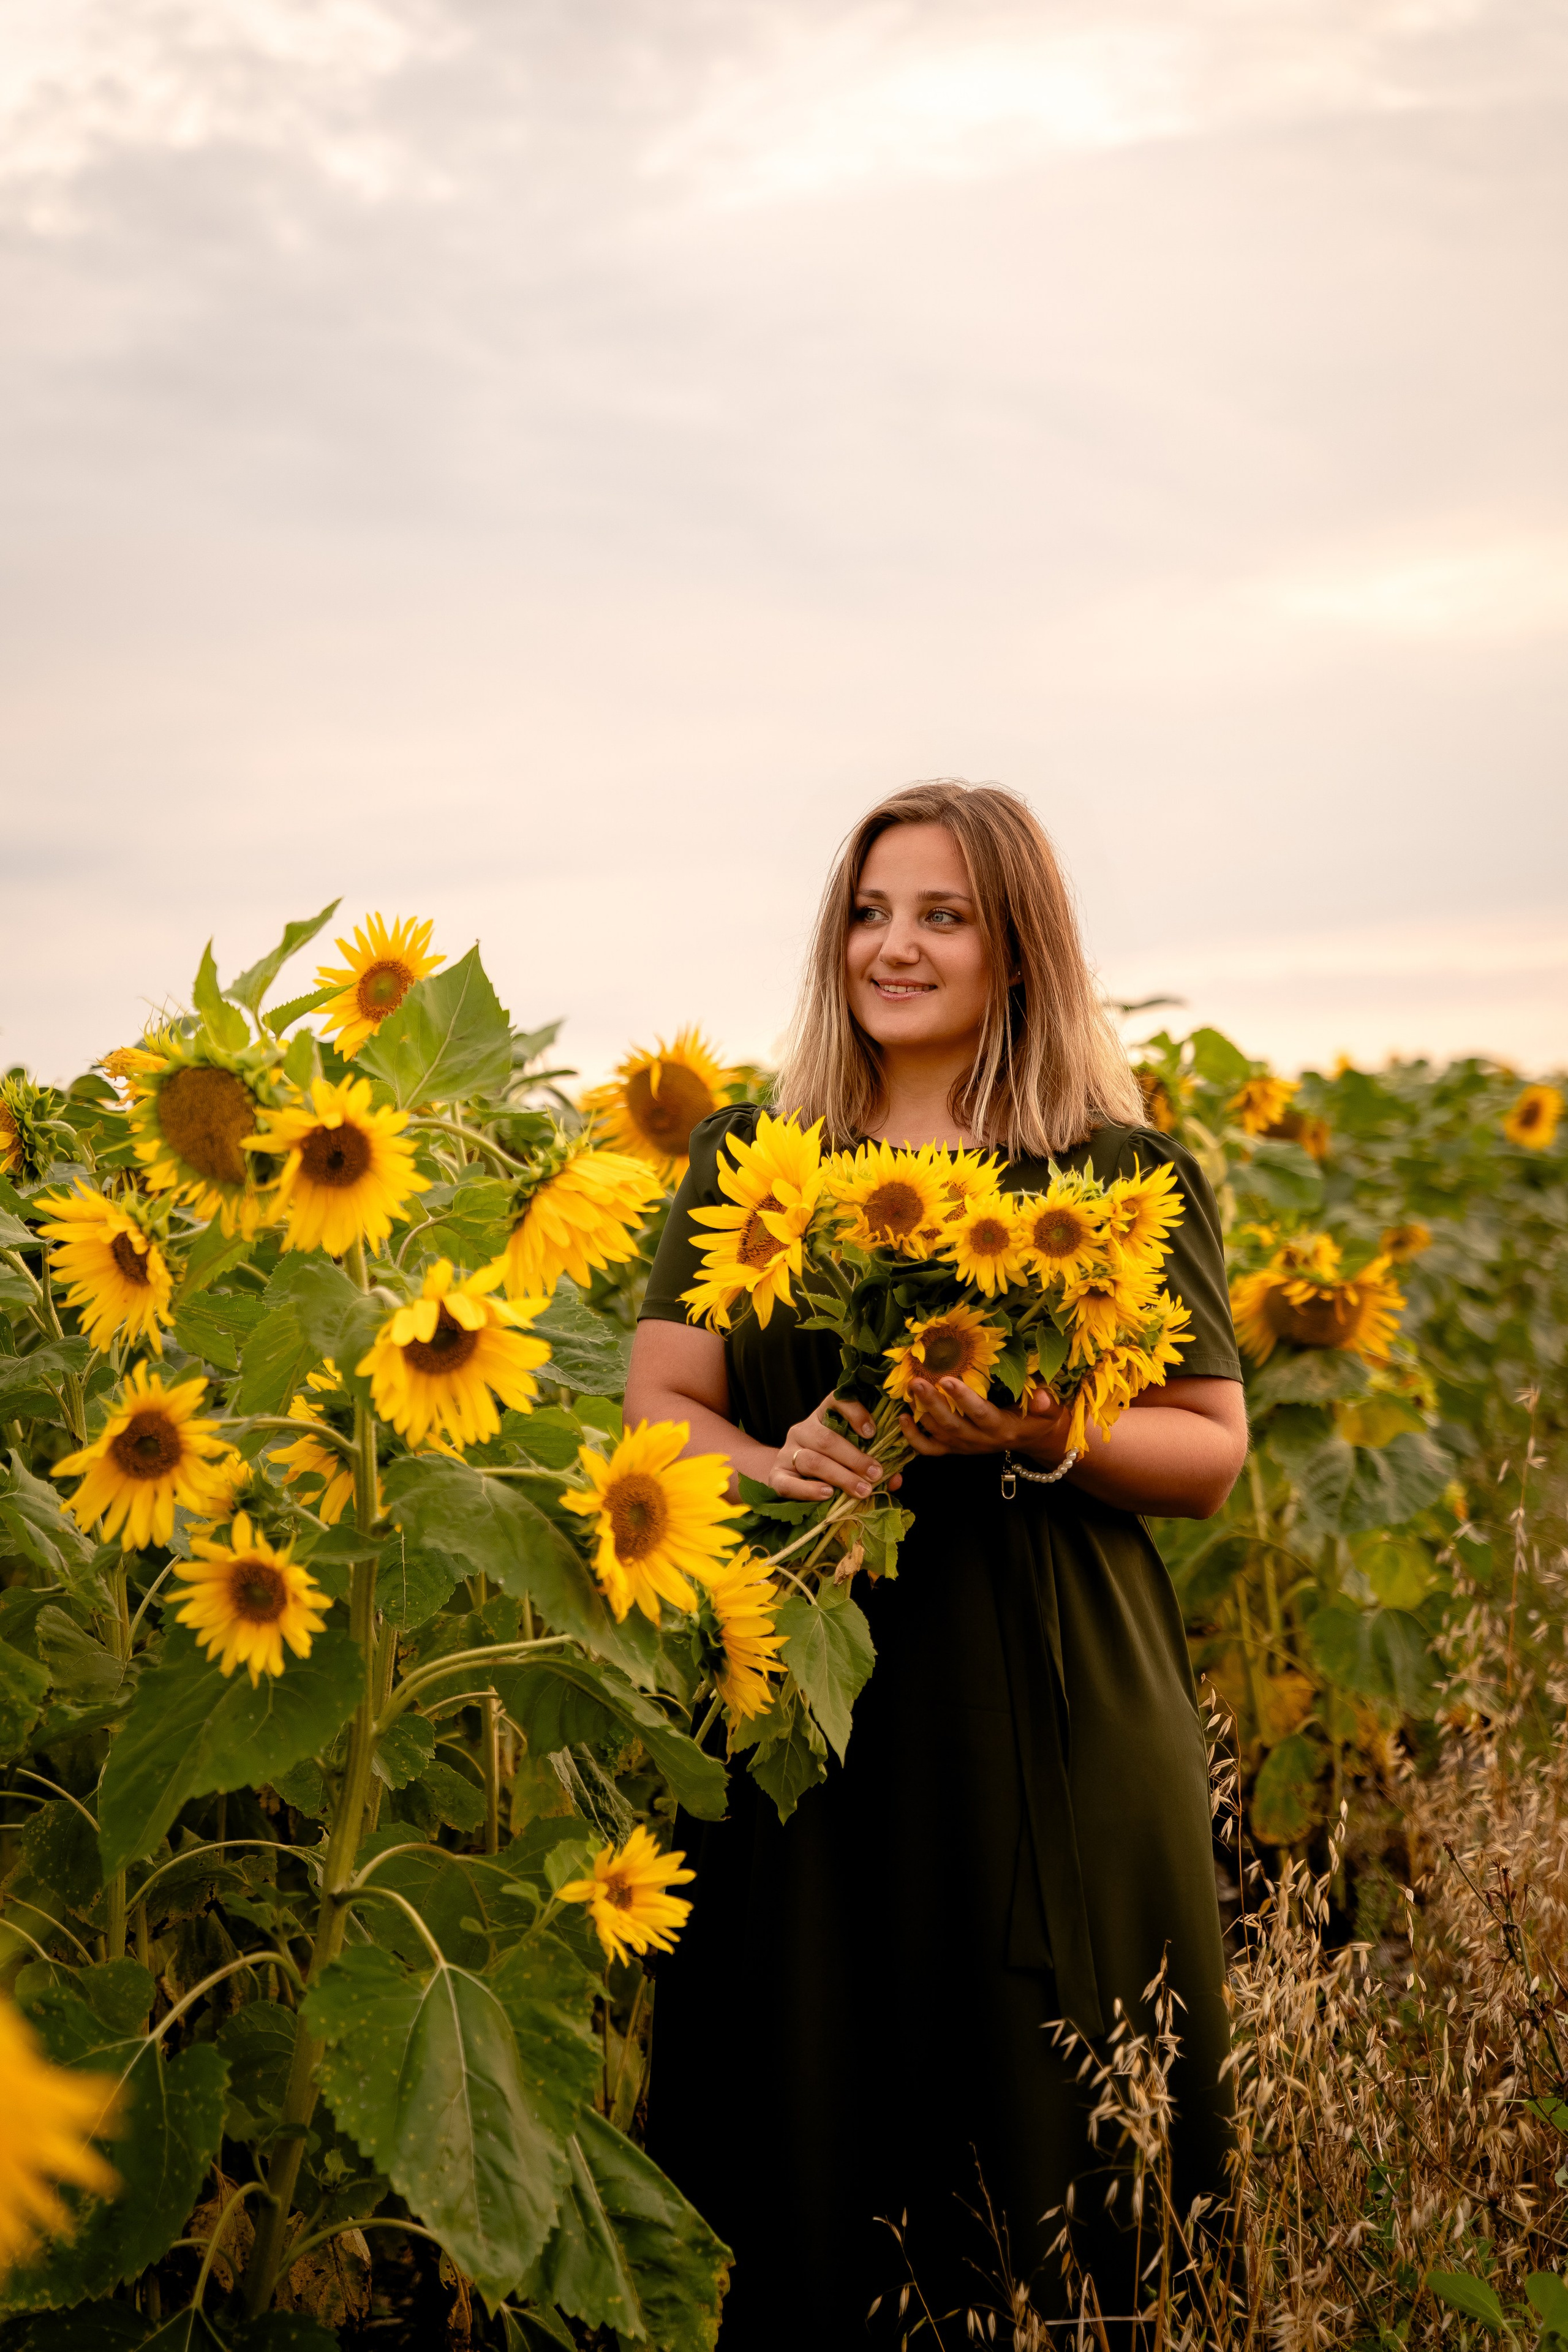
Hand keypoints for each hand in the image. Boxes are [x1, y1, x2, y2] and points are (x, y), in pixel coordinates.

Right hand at [772, 1392, 900, 1502]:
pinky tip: (827, 1494)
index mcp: (822, 1417)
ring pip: (812, 1461)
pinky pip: (789, 1484)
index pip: (836, 1401)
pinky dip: (809, 1490)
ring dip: (840, 1476)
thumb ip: (872, 1465)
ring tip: (861, 1490)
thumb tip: (896, 1479)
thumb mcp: (850, 1458)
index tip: (872, 1432)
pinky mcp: (775, 1476)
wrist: (791, 1478)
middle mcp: (802, 1430)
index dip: (854, 1412)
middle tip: (876, 1474)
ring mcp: (786, 1452)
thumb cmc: (830, 1465)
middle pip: (827, 1439)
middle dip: (855, 1458)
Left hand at [899, 1378, 1074, 1466]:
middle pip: (951, 1426)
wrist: (1033, 1439)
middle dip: (932, 1404)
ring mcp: (965, 1447)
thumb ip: (1046, 1404)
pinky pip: (929, 1449)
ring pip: (937, 1435)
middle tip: (916, 1381)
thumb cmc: (1040, 1419)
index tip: (947, 1379)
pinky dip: (912, 1436)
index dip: (963, 1398)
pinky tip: (901, 1417)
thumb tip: (1042, 1396)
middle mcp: (980, 1441)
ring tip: (908, 1389)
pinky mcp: (955, 1449)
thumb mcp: (1050, 1411)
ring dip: (919, 1413)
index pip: (980, 1413)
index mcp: (1002, 1429)